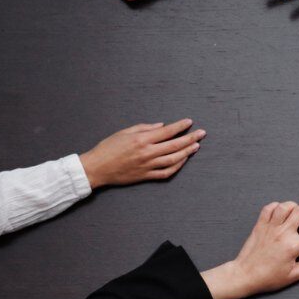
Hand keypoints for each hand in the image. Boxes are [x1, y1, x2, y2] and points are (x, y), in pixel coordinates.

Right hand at [79, 119, 203, 188]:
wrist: (97, 168)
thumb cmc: (108, 148)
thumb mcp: (124, 132)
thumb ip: (144, 128)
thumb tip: (161, 126)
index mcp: (141, 140)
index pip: (167, 131)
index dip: (180, 126)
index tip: (189, 122)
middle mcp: (147, 153)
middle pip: (174, 145)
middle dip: (190, 138)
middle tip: (202, 133)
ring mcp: (148, 166)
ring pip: (173, 159)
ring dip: (187, 152)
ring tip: (196, 146)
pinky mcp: (146, 176)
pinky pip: (166, 173)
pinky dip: (176, 167)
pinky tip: (183, 160)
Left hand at [201, 202, 298, 298]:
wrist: (245, 275)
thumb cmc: (269, 278)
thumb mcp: (295, 275)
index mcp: (293, 246)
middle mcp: (282, 233)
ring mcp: (270, 227)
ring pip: (286, 206)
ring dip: (295, 206)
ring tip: (298, 213)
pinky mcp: (259, 225)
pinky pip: (269, 208)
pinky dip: (278, 206)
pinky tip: (282, 213)